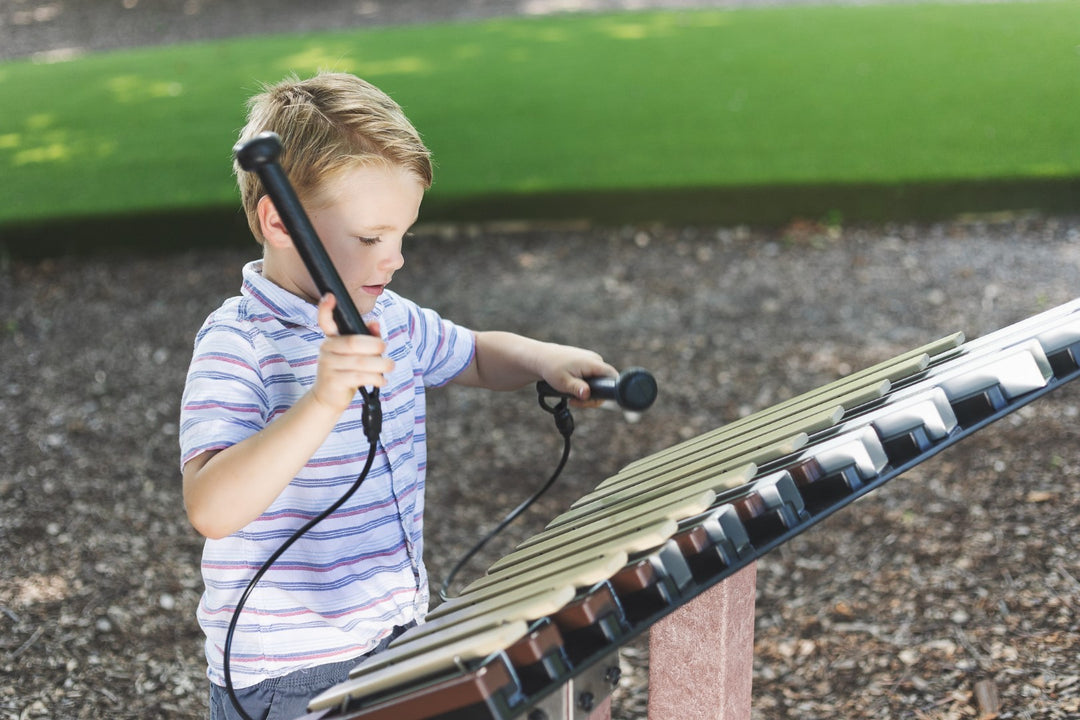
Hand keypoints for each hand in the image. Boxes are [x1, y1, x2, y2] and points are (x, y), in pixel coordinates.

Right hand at [311, 294, 393, 412]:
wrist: (328, 398)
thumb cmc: (346, 371)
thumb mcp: (356, 354)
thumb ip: (367, 337)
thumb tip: (374, 322)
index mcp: (331, 339)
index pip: (325, 321)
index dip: (325, 309)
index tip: (330, 296)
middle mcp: (326, 349)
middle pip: (353, 342)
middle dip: (375, 345)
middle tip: (385, 349)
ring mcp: (328, 366)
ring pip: (360, 362)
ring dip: (380, 364)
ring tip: (390, 366)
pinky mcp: (333, 382)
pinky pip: (359, 377)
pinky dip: (375, 378)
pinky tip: (381, 380)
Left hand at [539, 347, 618, 407]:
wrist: (541, 358)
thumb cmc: (551, 367)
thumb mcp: (563, 381)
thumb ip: (576, 388)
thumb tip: (587, 394)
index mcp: (593, 362)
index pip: (612, 377)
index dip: (607, 392)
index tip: (591, 400)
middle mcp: (595, 360)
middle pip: (605, 383)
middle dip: (592, 397)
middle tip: (576, 402)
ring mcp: (591, 361)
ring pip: (598, 382)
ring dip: (587, 393)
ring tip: (572, 398)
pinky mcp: (586, 364)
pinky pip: (592, 378)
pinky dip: (584, 387)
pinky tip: (574, 391)